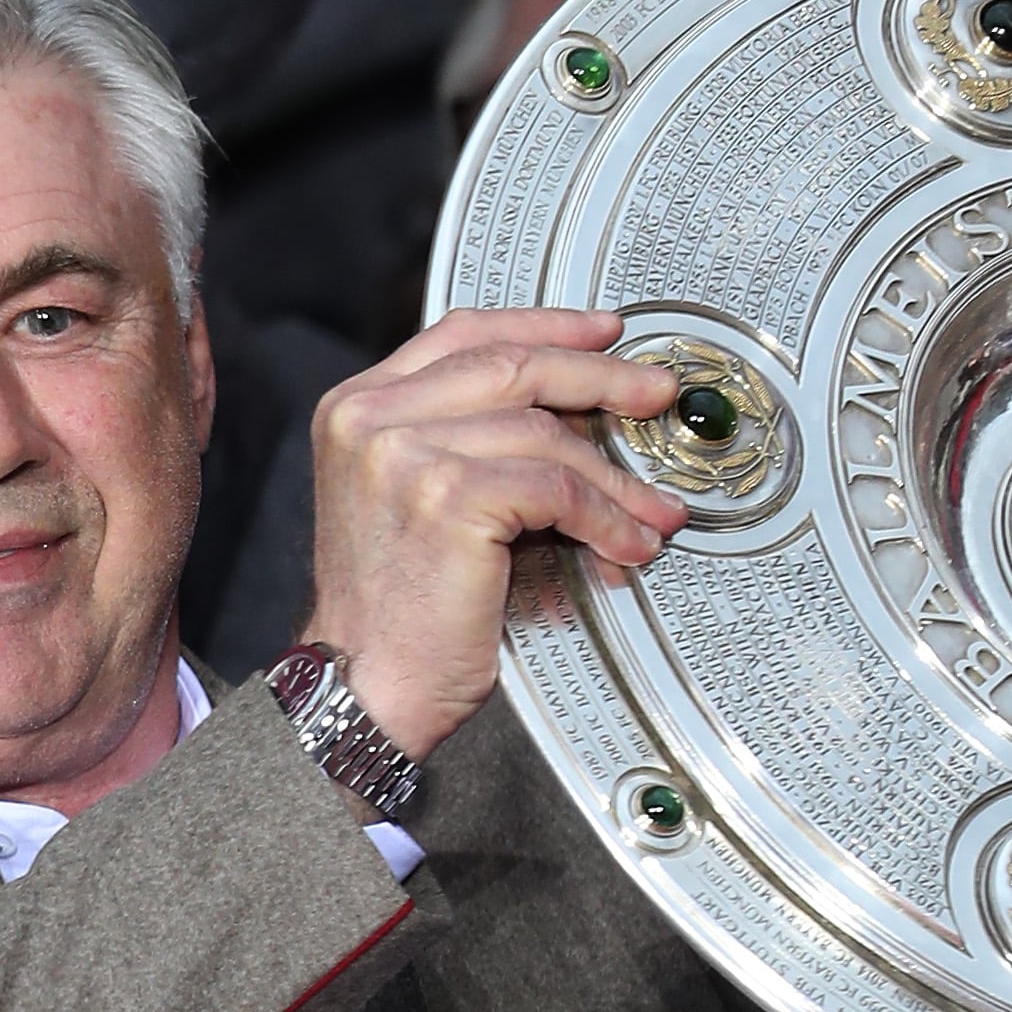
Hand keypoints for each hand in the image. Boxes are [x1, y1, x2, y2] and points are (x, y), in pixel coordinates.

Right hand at [307, 309, 683, 759]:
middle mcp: (372, 419)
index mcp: (358, 408)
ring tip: (650, 509)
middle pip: (512, 365)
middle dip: (600, 378)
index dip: (544, 326)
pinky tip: (624, 543)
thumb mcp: (411, 501)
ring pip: (545, 432)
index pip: (465, 334)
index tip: (600, 333)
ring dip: (615, 476)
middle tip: (653, 395)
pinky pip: (557, 488)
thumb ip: (459, 440)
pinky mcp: (449, 496)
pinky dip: (605, 517)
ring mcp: (405, 453)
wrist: (363, 686)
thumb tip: (566, 414)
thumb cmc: (393, 614)